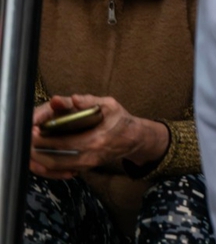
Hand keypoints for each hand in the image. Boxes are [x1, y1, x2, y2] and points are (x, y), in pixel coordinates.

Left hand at [29, 95, 167, 179]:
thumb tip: (72, 99)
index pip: (64, 143)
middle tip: (27, 141)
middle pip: (56, 159)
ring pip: (57, 167)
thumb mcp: (109, 105)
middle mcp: (91, 155)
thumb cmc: (120, 119)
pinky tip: (41, 157)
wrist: (134, 139)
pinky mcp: (86, 168)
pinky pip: (63, 170)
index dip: (46, 139)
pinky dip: (49, 166)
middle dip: (38, 151)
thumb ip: (90, 101)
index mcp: (96, 139)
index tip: (33, 132)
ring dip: (40, 160)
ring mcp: (88, 164)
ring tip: (30, 149)